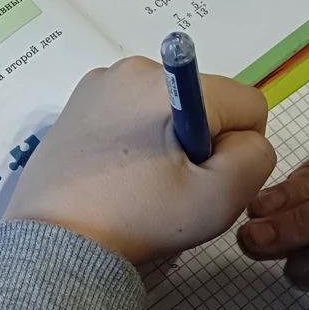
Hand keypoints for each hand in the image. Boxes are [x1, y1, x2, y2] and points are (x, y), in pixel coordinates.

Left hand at [4, 56, 274, 264]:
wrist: (52, 242)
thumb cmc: (136, 219)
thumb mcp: (217, 199)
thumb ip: (256, 157)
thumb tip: (247, 138)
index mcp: (171, 81)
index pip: (246, 105)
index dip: (238, 149)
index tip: (201, 180)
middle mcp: (134, 68)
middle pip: (205, 104)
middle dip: (200, 143)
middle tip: (166, 188)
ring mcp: (100, 83)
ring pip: (169, 110)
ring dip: (168, 143)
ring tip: (137, 185)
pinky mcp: (77, 104)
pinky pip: (132, 115)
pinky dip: (134, 141)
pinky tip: (114, 176)